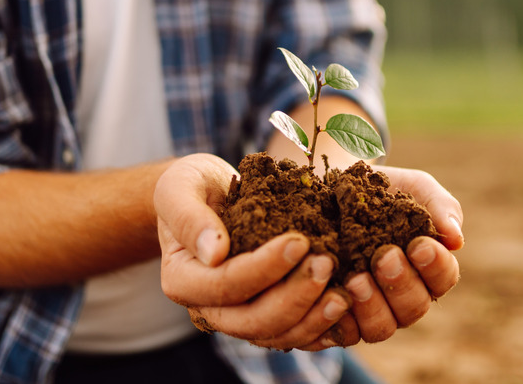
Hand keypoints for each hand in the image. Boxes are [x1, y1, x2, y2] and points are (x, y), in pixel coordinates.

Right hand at [154, 154, 355, 349]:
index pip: (224, 284)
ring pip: (274, 335)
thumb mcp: (179, 187)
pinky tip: (343, 311)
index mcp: (181, 279)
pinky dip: (318, 330)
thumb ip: (189, 217)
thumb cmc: (191, 186)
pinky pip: (291, 335)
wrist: (206, 195)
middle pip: (252, 320)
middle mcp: (206, 307)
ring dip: (311, 318)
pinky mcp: (261, 315)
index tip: (299, 240)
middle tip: (326, 263)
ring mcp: (235, 316)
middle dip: (294, 296)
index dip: (263, 268)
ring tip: (343, 293)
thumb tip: (214, 253)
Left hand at [344, 165, 462, 342]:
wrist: (324, 188)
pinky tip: (333, 296)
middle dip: (401, 283)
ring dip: (372, 305)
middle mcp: (400, 297)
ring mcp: (368, 310)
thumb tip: (456, 239)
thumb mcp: (409, 187)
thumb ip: (437, 206)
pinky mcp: (336, 316)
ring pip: (381, 327)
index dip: (436, 266)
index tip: (419, 244)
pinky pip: (343, 332)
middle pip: (414, 307)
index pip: (443, 278)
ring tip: (356, 278)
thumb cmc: (376, 190)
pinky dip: (340, 319)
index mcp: (425, 269)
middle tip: (384, 256)